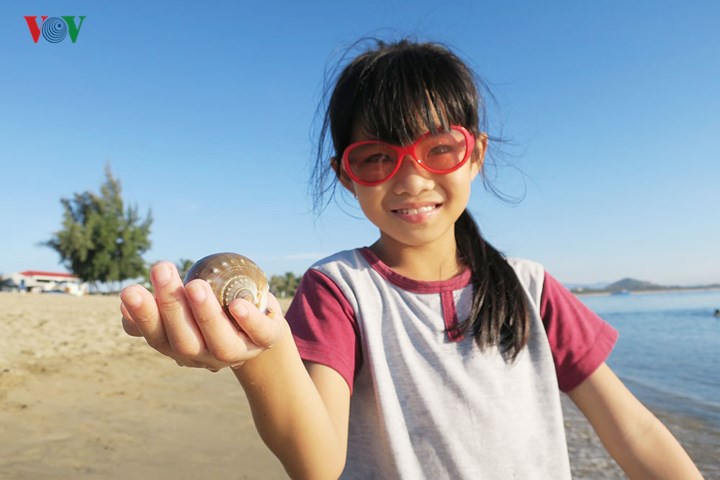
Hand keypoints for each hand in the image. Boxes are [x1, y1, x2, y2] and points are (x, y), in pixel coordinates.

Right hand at [120, 261, 287, 370]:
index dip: (143, 316)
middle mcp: (205, 355)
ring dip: (205, 314)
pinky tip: (238, 304)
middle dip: (171, 305)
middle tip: (161, 269)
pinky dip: (249, 321)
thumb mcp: (184, 313)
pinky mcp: (265, 339)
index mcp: (179, 346)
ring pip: (219, 341)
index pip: (157, 336)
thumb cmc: (214, 313)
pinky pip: (259, 334)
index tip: (129, 290)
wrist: (258, 327)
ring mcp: (237, 351)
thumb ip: (157, 312)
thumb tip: (124, 307)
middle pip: (184, 340)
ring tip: (195, 285)